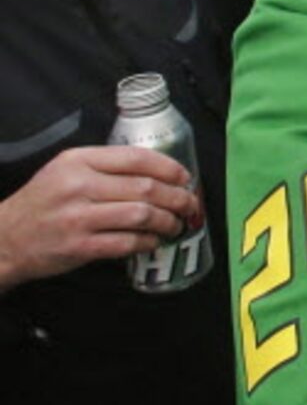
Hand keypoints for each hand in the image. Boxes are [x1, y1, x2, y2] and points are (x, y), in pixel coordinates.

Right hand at [0, 145, 199, 291]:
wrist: (4, 238)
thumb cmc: (42, 202)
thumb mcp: (65, 169)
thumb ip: (105, 165)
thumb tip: (157, 171)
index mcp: (79, 161)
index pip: (137, 158)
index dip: (169, 168)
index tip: (185, 177)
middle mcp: (79, 186)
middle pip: (145, 188)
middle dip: (177, 197)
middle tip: (189, 205)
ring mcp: (78, 217)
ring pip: (141, 215)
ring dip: (167, 221)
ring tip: (176, 225)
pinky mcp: (78, 246)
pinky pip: (126, 243)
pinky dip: (147, 242)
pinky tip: (153, 241)